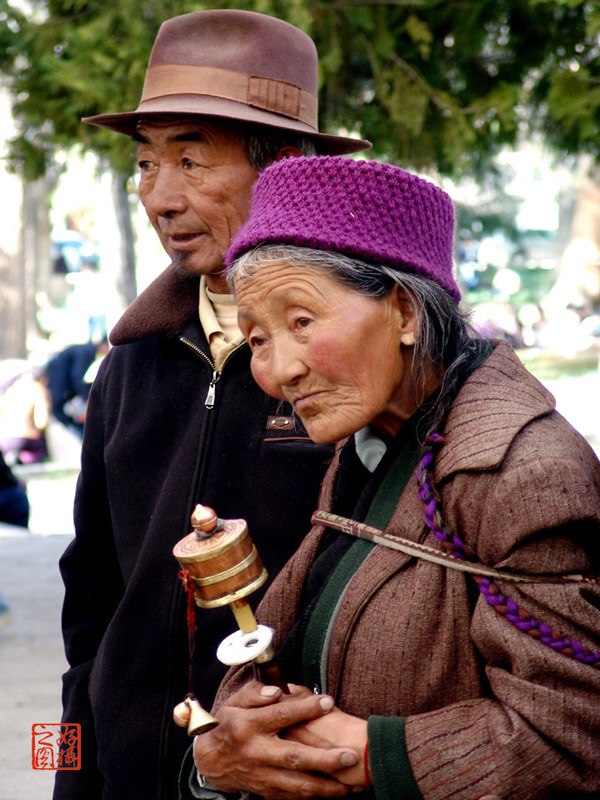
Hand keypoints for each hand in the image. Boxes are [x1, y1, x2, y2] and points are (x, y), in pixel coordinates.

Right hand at [190, 681, 359, 798]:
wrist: (211, 759)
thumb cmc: (229, 723)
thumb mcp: (235, 701)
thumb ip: (255, 692)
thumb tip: (276, 691)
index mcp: (249, 725)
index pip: (280, 715)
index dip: (305, 708)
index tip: (328, 701)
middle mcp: (257, 752)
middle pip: (294, 757)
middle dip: (325, 759)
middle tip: (350, 756)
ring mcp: (262, 775)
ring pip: (297, 784)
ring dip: (325, 787)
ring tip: (350, 785)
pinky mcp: (266, 791)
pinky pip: (293, 797)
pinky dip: (314, 797)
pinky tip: (334, 793)